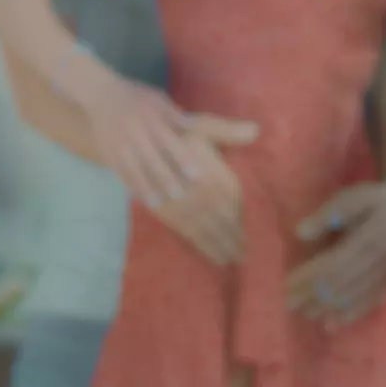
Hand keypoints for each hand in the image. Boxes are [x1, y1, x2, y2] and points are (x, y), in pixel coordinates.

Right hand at [81, 76, 255, 264]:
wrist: (102, 96)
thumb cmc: (142, 100)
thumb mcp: (165, 103)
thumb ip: (188, 120)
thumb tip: (217, 128)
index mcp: (155, 118)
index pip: (171, 140)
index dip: (183, 158)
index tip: (197, 174)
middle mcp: (138, 131)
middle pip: (153, 158)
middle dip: (166, 177)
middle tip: (182, 196)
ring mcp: (122, 144)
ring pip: (136, 169)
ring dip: (148, 186)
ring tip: (161, 203)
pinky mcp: (110, 154)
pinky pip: (122, 173)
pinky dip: (133, 187)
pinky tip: (144, 202)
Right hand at [140, 116, 257, 265]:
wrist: (128, 135)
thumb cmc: (172, 131)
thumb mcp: (201, 126)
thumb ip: (228, 131)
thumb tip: (256, 131)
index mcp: (211, 173)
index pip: (233, 203)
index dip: (242, 221)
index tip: (251, 237)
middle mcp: (197, 191)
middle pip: (220, 220)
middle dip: (232, 239)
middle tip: (243, 257)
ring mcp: (178, 202)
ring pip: (201, 228)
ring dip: (215, 245)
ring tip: (226, 260)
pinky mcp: (160, 208)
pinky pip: (182, 228)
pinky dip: (195, 241)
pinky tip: (204, 251)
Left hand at [285, 180, 385, 327]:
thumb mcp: (360, 196)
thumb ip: (331, 214)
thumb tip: (300, 232)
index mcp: (369, 239)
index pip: (333, 263)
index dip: (310, 276)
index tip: (288, 285)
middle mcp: (379, 260)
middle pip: (343, 283)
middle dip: (315, 295)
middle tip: (291, 306)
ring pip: (358, 294)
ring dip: (332, 307)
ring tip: (309, 317)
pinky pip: (375, 299)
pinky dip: (356, 312)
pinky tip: (339, 321)